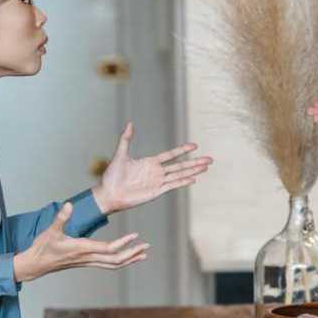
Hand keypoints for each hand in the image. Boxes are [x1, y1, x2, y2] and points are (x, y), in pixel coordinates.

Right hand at [13, 202, 148, 281]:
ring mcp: (88, 262)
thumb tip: (68, 205)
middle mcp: (88, 258)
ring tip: (143, 254)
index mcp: (82, 249)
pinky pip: (107, 265)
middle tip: (147, 246)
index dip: (123, 243)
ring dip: (129, 259)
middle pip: (115, 260)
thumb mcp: (51, 231)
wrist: (36, 264)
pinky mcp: (87, 262)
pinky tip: (127, 258)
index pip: (108, 248)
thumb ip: (61, 218)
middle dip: (132, 253)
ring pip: (113, 265)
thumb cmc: (43, 247)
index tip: (135, 235)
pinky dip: (120, 261)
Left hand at [92, 122, 212, 213]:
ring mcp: (157, 182)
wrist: (108, 193)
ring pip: (180, 175)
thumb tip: (129, 123)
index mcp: (150, 163)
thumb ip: (126, 139)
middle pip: (180, 165)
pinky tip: (193, 179)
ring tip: (206, 167)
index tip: (195, 145)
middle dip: (195, 162)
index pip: (171, 155)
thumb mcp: (120, 154)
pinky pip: (172, 186)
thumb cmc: (112, 176)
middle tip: (210, 159)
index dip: (182, 150)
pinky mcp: (156, 192)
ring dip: (193, 171)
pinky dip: (183, 182)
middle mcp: (156, 172)